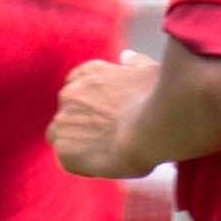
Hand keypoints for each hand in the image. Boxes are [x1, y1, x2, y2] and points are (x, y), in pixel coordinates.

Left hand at [49, 54, 161, 176]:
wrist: (153, 128)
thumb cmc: (157, 98)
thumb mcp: (150, 70)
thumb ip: (134, 63)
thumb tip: (126, 56)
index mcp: (87, 73)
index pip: (77, 87)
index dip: (91, 103)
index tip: (107, 115)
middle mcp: (69, 93)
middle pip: (68, 111)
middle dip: (83, 122)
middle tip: (109, 136)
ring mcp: (64, 121)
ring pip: (62, 135)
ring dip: (79, 142)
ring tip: (106, 152)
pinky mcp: (65, 150)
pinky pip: (68, 159)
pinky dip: (83, 163)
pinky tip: (105, 163)